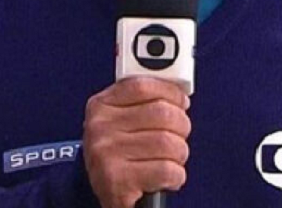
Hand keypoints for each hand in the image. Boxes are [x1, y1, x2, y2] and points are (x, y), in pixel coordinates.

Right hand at [82, 77, 190, 207]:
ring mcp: (106, 154)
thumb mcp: (120, 122)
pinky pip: (167, 170)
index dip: (170, 92)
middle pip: (161, 113)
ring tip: (171, 159)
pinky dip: (176, 176)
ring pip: (168, 142)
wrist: (107, 195)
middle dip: (181, 126)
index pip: (142, 87)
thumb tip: (178, 92)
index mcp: (100, 106)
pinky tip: (167, 177)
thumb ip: (144, 102)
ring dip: (179, 154)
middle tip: (179, 135)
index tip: (181, 101)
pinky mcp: (118, 181)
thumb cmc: (119, 156)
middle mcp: (99, 128)